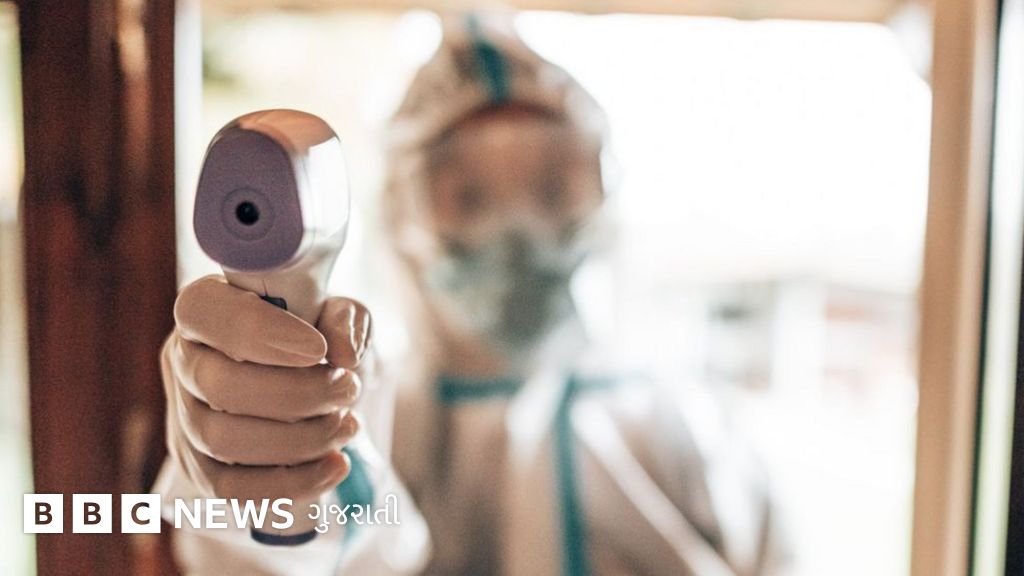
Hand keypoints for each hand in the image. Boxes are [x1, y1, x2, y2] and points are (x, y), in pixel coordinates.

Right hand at [160, 275, 371, 502]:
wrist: (311, 384)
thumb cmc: (316, 337)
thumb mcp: (339, 314)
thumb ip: (345, 320)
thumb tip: (345, 351)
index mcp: (205, 308)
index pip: (203, 312)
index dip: (259, 330)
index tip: (319, 349)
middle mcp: (184, 360)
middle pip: (220, 386)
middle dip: (299, 394)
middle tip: (349, 388)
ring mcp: (185, 418)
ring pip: (224, 441)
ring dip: (301, 439)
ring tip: (347, 424)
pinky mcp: (200, 467)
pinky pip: (232, 490)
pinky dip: (292, 484)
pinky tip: (336, 464)